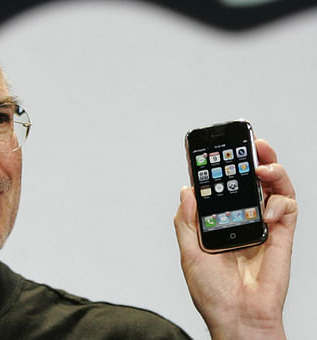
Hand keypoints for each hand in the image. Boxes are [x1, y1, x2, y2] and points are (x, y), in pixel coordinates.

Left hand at [174, 139, 296, 339]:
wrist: (238, 317)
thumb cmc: (213, 292)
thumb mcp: (189, 253)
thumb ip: (187, 221)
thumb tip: (187, 190)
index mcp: (217, 223)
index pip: (220, 188)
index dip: (219, 169)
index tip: (214, 150)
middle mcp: (240, 220)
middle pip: (249, 182)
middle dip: (250, 159)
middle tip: (248, 144)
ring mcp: (262, 226)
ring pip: (272, 188)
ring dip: (271, 169)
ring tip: (262, 162)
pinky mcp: (282, 235)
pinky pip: (288, 208)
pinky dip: (282, 201)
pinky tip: (270, 208)